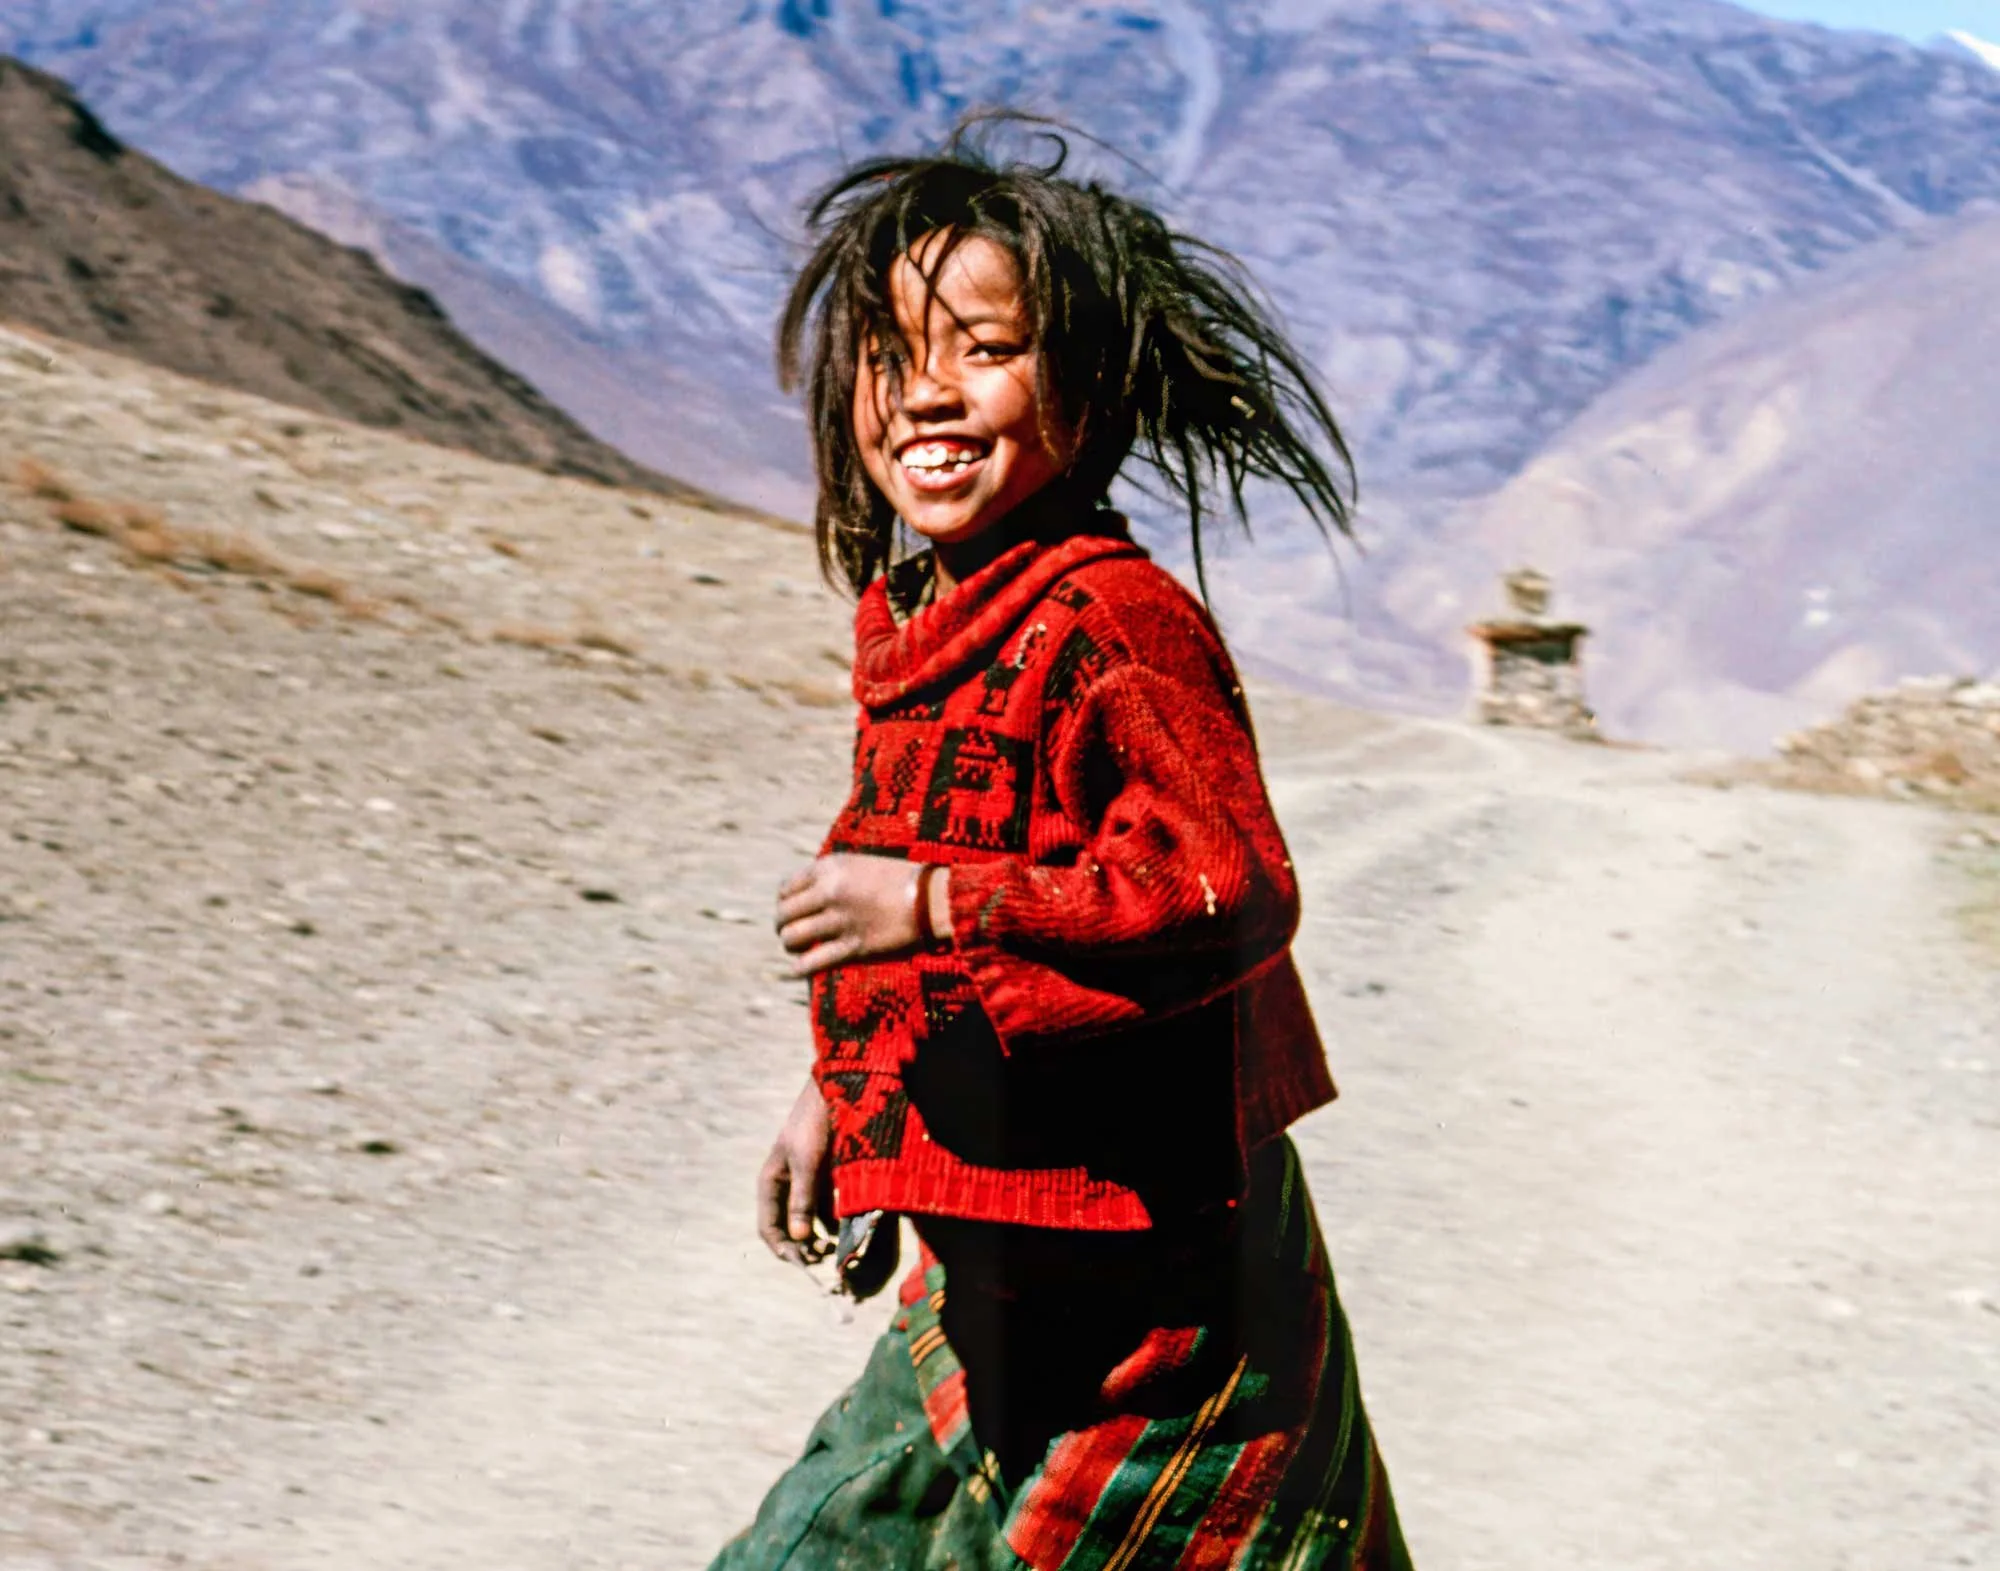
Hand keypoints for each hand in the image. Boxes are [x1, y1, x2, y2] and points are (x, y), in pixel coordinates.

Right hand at [757, 1074, 832, 1264]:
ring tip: (834, 1249)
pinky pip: (827, 1209)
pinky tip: (846, 1230)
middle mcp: (787, 1187)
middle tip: (821, 1259)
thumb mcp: (806, 1161)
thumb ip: (803, 1198)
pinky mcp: (827, 1180)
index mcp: (772, 1183)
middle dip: (801, 1247)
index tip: (800, 1263)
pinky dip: (834, 1223)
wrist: (839, 1093)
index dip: (782, 1248)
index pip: (769, 1226)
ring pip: (808, 1222)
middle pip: (788, 1228)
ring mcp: (807, 1184)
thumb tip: (799, 1237)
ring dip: (819, 1238)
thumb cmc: (814, 1123)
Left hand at [775, 855, 948, 976]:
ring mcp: (840, 920)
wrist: (931, 899)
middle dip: (783, 926)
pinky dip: (800, 968)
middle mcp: (829, 891)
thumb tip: (804, 897)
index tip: (792, 912)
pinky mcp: (852, 947)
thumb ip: (830, 877)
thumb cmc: (898, 881)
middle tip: (791, 933)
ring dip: (791, 946)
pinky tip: (799, 969)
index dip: (785, 903)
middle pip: (783, 915)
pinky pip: (811, 962)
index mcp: (829, 868)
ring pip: (792, 938)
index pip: (786, 889)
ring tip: (799, 949)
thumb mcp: (859, 866)